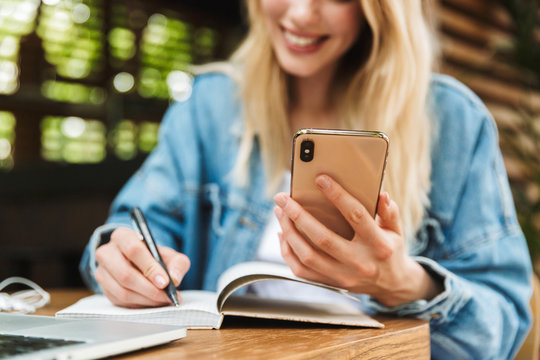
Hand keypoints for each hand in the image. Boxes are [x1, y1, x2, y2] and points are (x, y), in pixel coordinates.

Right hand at [95, 227, 190, 307]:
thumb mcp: (170, 255)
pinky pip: (120, 301)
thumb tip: (174, 279)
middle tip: (167, 295)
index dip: (150, 267)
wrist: (141, 263)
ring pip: (122, 291)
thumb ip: (177, 263)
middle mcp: (107, 253)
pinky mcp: (104, 289)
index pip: (134, 250)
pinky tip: (153, 302)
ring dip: (146, 299)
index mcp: (122, 236)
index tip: (165, 282)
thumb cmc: (154, 256)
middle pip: (125, 274)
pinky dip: (140, 305)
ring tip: (163, 300)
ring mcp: (102, 272)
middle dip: (149, 289)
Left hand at [274, 174, 441, 306]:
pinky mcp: (331, 283)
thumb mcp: (396, 230)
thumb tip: (380, 194)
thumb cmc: (390, 250)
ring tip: (280, 212)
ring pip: (307, 255)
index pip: (356, 216)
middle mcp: (359, 262)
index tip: (320, 179)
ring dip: (289, 232)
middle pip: (323, 238)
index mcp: (378, 245)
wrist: (391, 285)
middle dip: (298, 215)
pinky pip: (301, 270)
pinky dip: (288, 252)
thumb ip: (389, 211)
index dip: (338, 195)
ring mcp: (343, 276)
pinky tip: (283, 234)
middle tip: (282, 198)